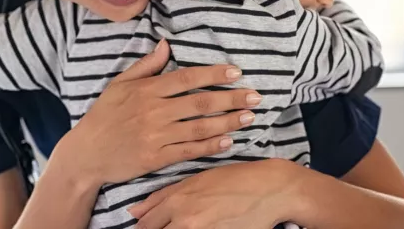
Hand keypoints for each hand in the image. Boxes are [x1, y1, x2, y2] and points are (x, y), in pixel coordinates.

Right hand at [56, 40, 262, 186]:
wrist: (86, 154)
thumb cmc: (103, 117)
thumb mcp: (119, 84)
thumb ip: (146, 66)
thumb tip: (166, 44)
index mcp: (146, 90)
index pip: (186, 78)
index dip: (213, 75)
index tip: (235, 73)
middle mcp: (153, 111)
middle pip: (199, 103)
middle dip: (231, 99)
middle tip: (255, 96)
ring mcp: (156, 136)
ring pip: (199, 127)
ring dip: (227, 122)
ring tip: (248, 117)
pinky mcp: (156, 158)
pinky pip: (189, 150)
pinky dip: (210, 145)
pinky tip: (229, 141)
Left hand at [129, 159, 301, 228]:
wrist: (269, 189)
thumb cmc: (233, 180)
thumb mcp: (195, 181)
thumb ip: (162, 197)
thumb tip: (134, 211)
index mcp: (176, 201)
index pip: (146, 225)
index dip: (145, 228)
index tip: (149, 228)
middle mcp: (185, 220)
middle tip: (173, 226)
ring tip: (193, 224)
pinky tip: (203, 228)